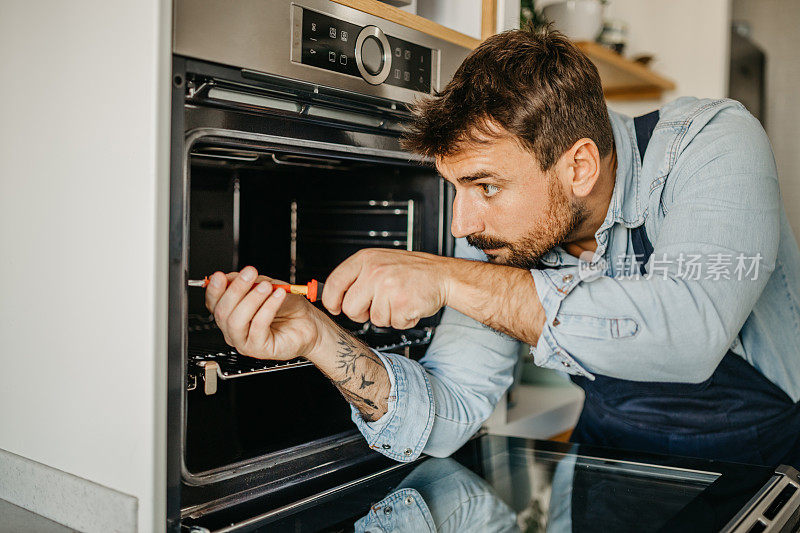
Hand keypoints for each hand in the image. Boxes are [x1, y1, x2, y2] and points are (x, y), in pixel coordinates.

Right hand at [204, 266, 326, 359]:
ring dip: (251, 299)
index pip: (213, 303)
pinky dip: (268, 308)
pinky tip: (277, 297)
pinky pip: (258, 326)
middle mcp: (234, 330)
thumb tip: (231, 277)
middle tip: (250, 274)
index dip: (214, 289)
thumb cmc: (289, 308)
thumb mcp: (268, 287)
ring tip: (266, 287)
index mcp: (231, 314)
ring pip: (236, 321)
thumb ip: (249, 283)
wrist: (310, 324)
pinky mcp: (259, 349)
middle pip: (222, 312)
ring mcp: (244, 341)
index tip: (221, 276)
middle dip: (235, 289)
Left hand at [321, 249, 449, 328]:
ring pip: (373, 319)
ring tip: (398, 301)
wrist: (442, 275)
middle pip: (350, 308)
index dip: (331, 301)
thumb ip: (358, 276)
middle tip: (375, 306)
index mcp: (365, 259)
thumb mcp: (380, 262)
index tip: (334, 307)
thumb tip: (335, 294)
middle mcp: (374, 271)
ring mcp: (387, 288)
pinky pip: (393, 323)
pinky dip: (401, 320)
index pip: (333, 283)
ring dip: (387, 316)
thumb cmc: (412, 271)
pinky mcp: (401, 304)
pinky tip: (408, 305)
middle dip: (361, 314)